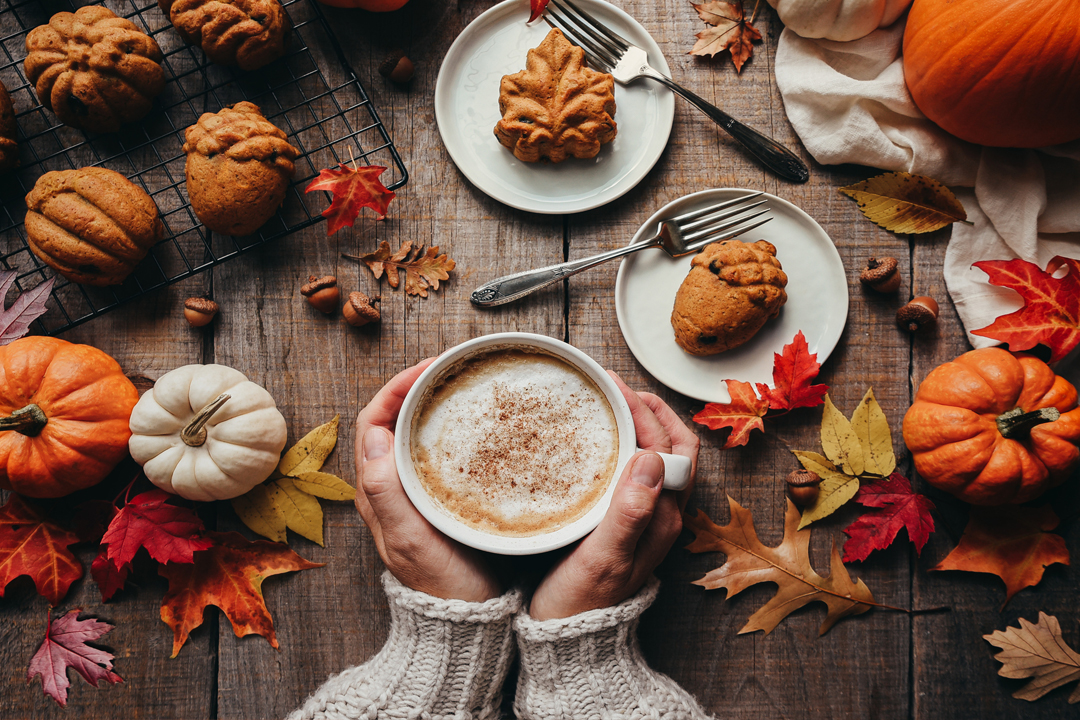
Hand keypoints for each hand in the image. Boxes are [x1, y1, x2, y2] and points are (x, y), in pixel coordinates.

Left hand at [355, 359, 501, 602]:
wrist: (467, 623)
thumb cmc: (443, 585)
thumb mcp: (411, 539)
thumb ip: (386, 493)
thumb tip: (373, 436)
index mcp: (376, 493)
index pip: (373, 423)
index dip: (394, 388)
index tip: (427, 368)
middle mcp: (388, 490)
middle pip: (390, 422)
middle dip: (413, 387)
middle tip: (448, 368)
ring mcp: (411, 496)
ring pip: (410, 437)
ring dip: (428, 406)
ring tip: (459, 386)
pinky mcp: (435, 503)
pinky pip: (432, 454)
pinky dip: (445, 430)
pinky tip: (471, 427)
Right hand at [528, 372, 698, 619]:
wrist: (570, 643)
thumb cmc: (581, 604)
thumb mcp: (603, 558)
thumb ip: (629, 511)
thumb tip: (650, 459)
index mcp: (662, 518)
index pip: (672, 447)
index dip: (648, 412)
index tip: (615, 389)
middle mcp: (661, 515)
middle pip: (671, 447)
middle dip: (647, 409)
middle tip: (611, 385)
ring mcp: (645, 520)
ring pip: (655, 458)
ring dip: (637, 425)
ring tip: (606, 403)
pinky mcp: (625, 525)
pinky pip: (634, 473)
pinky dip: (621, 447)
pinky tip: (596, 443)